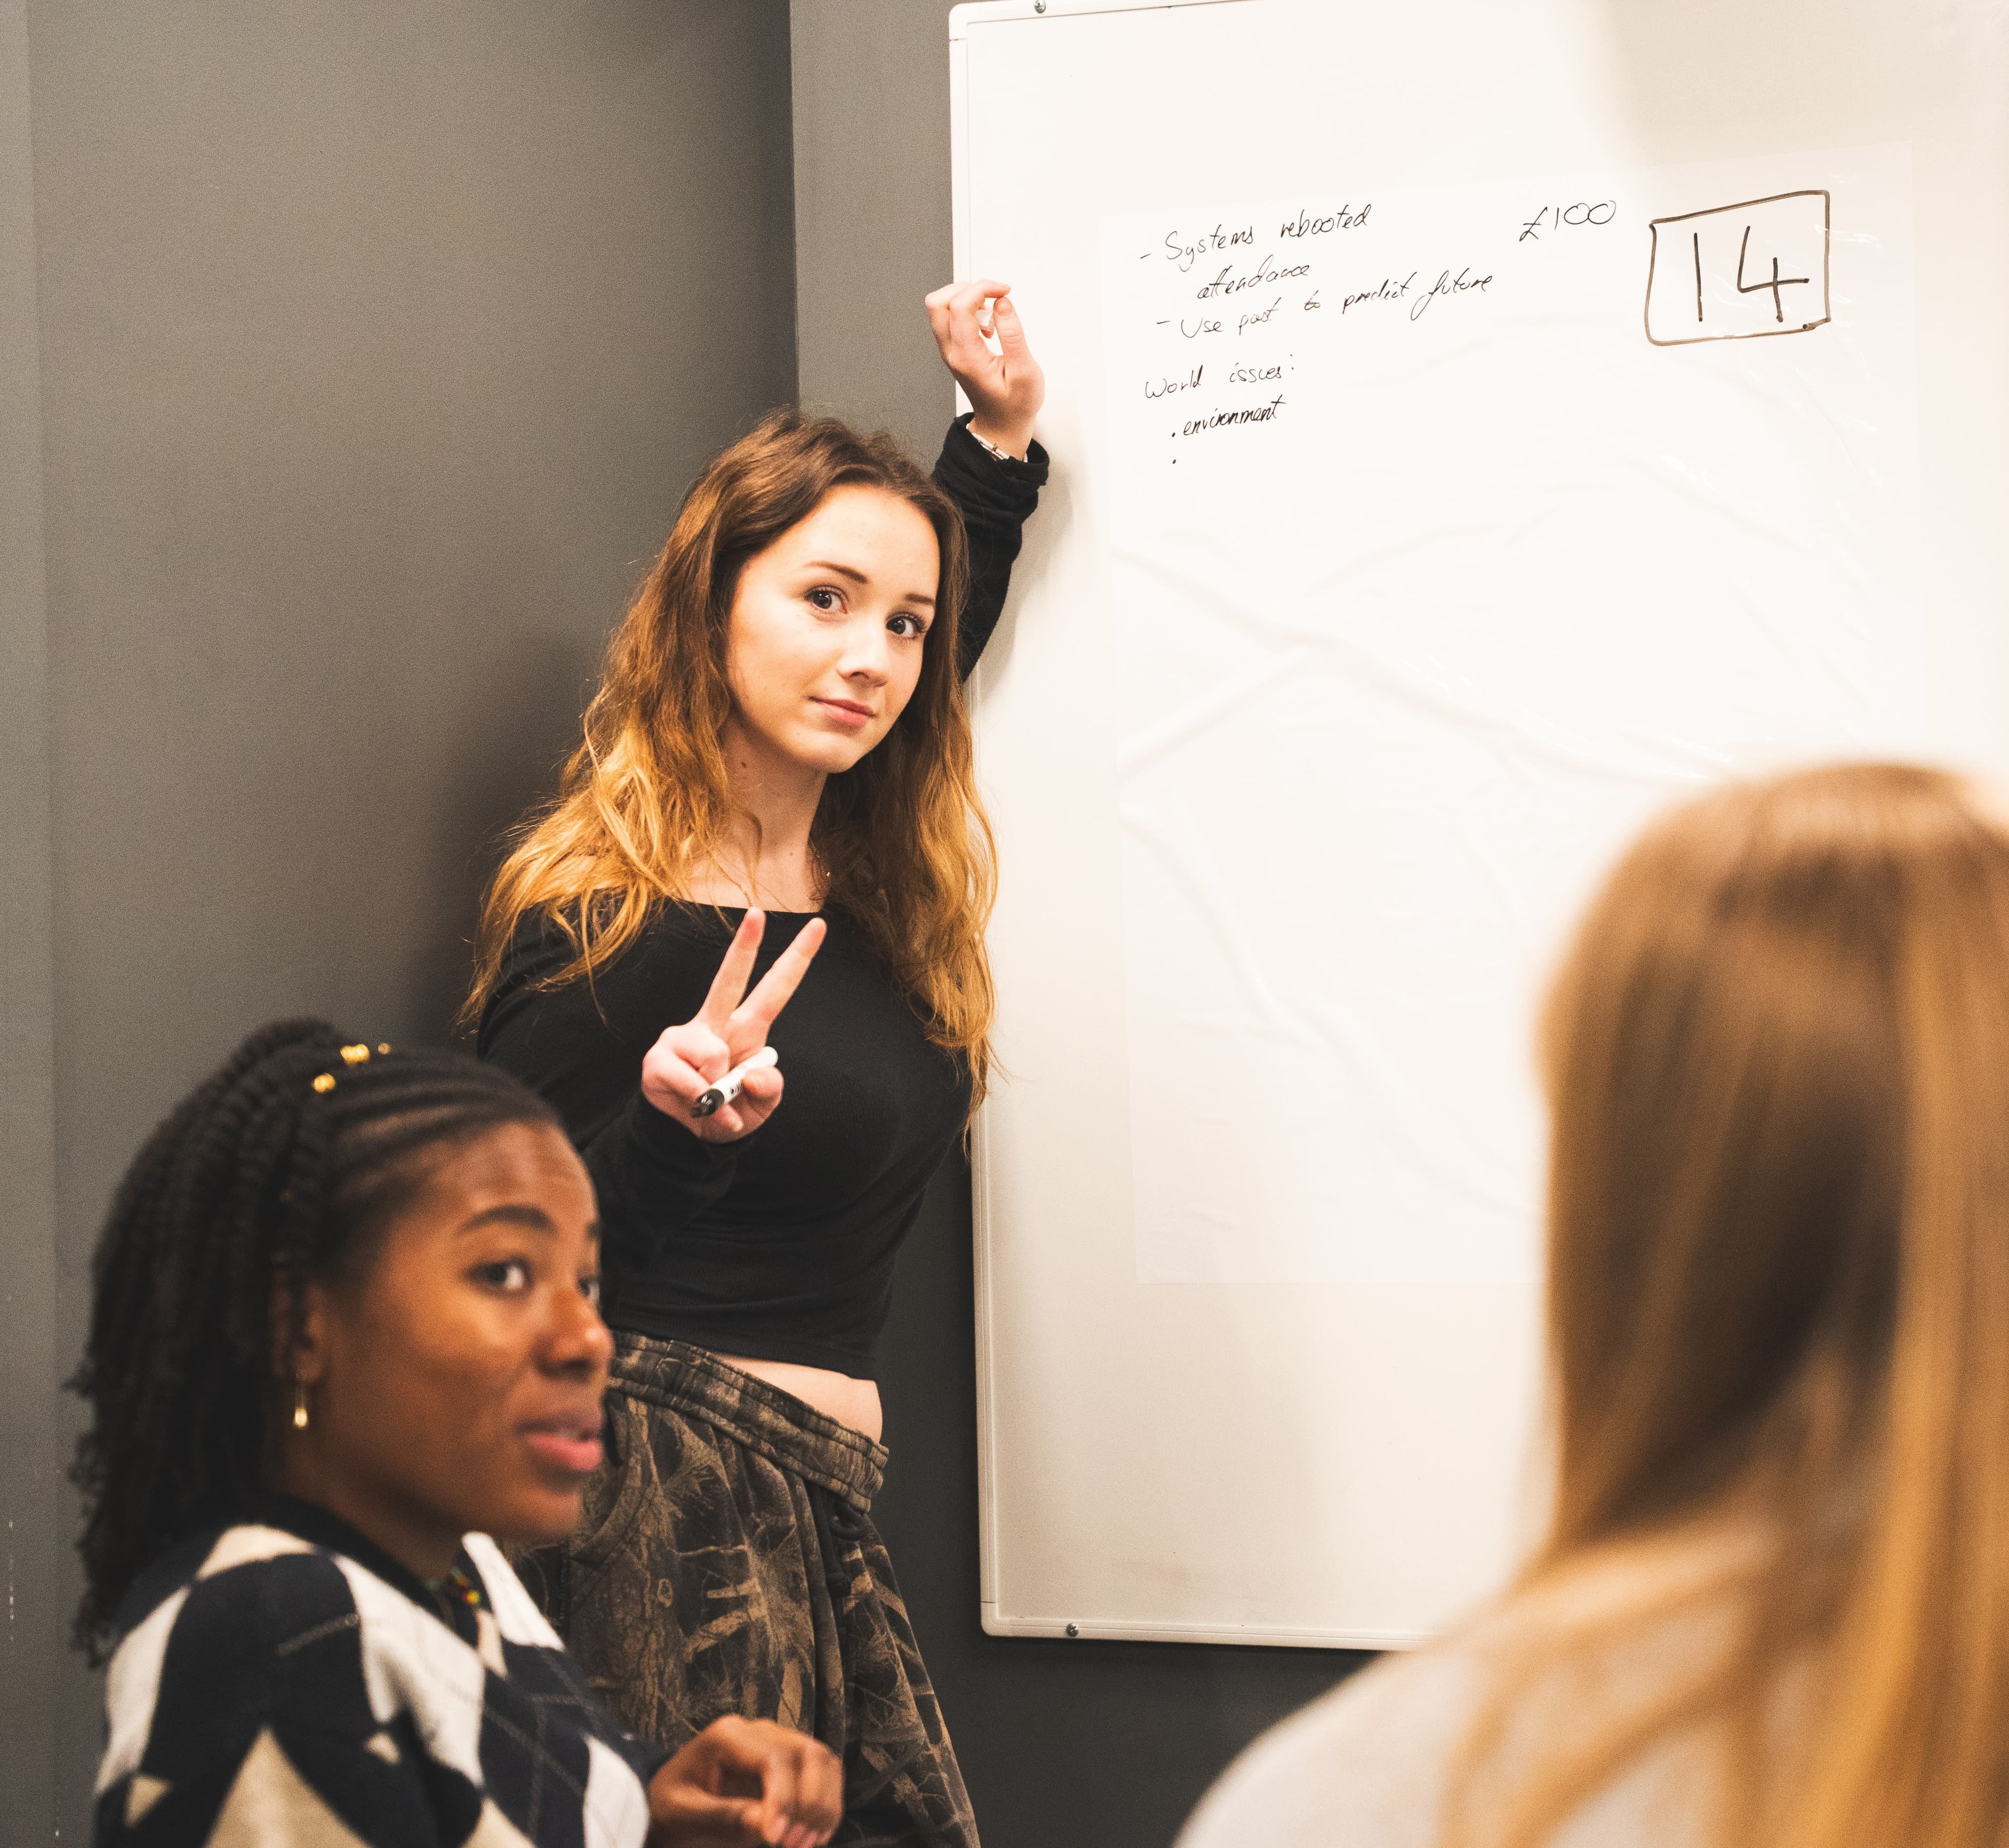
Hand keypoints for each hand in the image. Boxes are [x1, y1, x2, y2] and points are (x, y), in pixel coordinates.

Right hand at [639, 911, 825, 1141]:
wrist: (691, 1137)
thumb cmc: (732, 1110)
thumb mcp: (763, 1106)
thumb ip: (770, 1088)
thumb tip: (750, 1074)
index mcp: (747, 1027)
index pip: (775, 988)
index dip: (797, 958)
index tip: (818, 925)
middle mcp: (714, 1023)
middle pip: (730, 979)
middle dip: (744, 945)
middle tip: (757, 914)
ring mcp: (684, 1037)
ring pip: (712, 1053)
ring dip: (719, 1091)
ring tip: (712, 1102)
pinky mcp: (659, 1059)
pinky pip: (691, 1081)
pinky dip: (702, 1105)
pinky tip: (700, 1110)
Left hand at [646, 1716, 841, 1847]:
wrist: (669, 1800)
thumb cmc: (671, 1806)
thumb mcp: (682, 1815)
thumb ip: (722, 1817)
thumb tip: (764, 1825)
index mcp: (727, 1736)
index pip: (773, 1758)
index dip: (783, 1798)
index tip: (775, 1840)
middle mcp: (758, 1730)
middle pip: (808, 1753)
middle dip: (809, 1803)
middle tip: (793, 1845)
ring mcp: (777, 1742)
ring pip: (822, 1760)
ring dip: (823, 1804)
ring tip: (806, 1843)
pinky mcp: (789, 1761)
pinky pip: (823, 1774)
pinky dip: (827, 1804)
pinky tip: (814, 1834)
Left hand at [925, 277, 1044, 459]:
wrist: (1001, 425)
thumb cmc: (1014, 405)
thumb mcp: (1025, 371)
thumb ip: (1013, 334)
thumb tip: (1002, 302)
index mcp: (967, 357)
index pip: (960, 306)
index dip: (982, 288)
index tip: (1003, 291)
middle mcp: (952, 352)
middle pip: (938, 302)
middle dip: (966, 288)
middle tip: (992, 297)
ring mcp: (949, 350)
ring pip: (941, 307)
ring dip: (966, 298)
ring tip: (991, 313)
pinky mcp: (954, 349)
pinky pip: (949, 318)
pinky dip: (967, 309)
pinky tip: (986, 322)